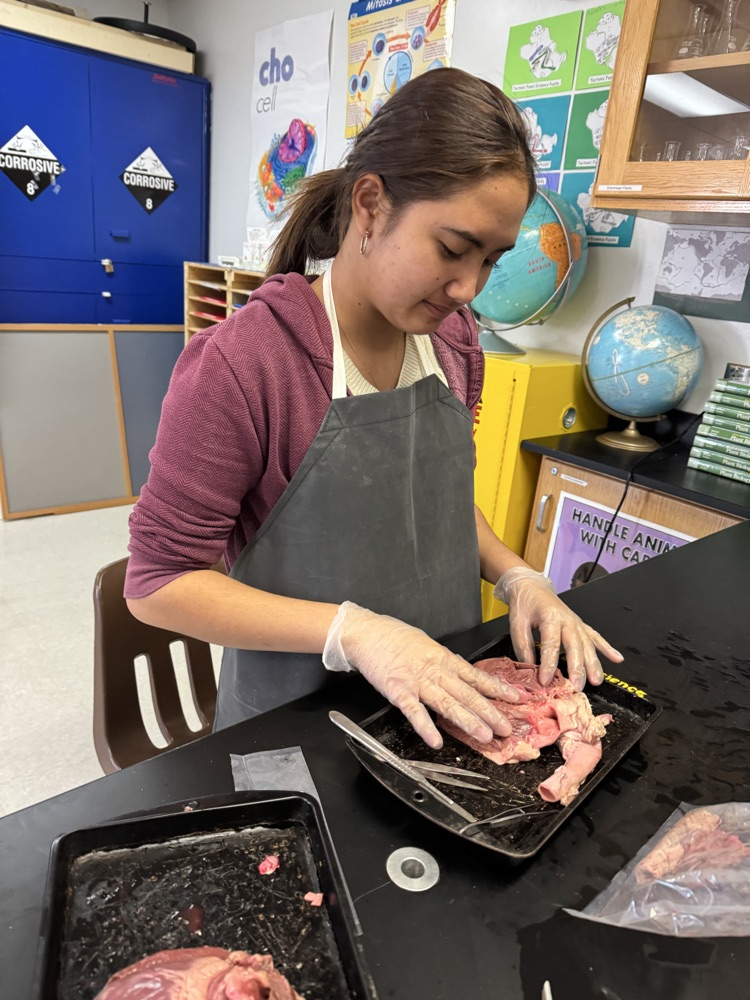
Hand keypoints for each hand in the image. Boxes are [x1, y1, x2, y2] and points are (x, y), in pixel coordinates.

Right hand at [323, 602, 520, 748]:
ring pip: (447, 703)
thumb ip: (445, 662)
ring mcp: (417, 681)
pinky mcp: (397, 690)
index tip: (516, 698)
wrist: (367, 632)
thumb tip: (462, 674)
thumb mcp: (427, 645)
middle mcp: (435, 670)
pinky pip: (414, 711)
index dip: (498, 688)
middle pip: (467, 693)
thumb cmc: (395, 637)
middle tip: (507, 728)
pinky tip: (436, 741)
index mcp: (444, 659)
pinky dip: (425, 727)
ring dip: (467, 720)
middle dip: (489, 712)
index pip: (476, 676)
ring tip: (484, 736)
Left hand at [495, 567, 623, 689]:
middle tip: (576, 686)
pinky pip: (596, 637)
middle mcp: (567, 620)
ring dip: (593, 664)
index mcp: (550, 617)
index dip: (549, 664)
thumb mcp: (516, 622)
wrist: (532, 587)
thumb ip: (522, 644)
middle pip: (575, 646)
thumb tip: (528, 666)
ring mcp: (576, 622)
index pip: (551, 644)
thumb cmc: (525, 603)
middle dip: (577, 668)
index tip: (545, 680)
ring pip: (588, 644)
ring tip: (596, 681)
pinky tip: (617, 659)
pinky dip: (607, 648)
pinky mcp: (580, 625)